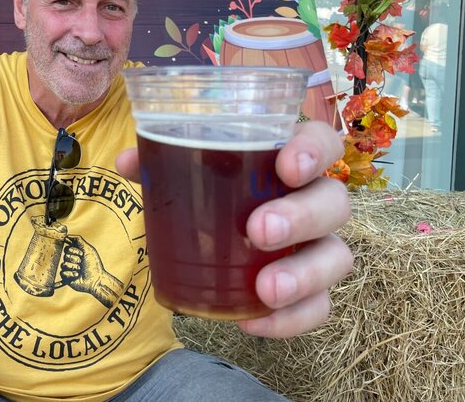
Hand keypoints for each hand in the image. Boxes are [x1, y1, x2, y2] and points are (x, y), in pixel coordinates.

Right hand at [60, 234, 123, 307]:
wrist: (96, 279)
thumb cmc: (94, 265)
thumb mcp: (88, 249)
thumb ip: (78, 240)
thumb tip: (68, 235)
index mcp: (76, 253)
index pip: (67, 247)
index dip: (73, 250)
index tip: (81, 253)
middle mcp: (71, 260)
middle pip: (65, 255)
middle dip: (75, 259)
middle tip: (82, 262)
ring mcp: (68, 268)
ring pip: (64, 264)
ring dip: (74, 267)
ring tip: (80, 270)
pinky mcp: (66, 277)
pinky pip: (62, 272)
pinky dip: (71, 274)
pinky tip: (77, 275)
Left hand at [116, 120, 352, 338]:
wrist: (207, 239)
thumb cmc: (205, 192)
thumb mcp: (180, 174)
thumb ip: (157, 163)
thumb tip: (127, 163)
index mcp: (286, 158)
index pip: (322, 141)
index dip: (315, 151)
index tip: (287, 167)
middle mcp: (312, 199)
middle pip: (334, 202)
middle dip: (302, 216)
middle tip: (259, 229)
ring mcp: (317, 245)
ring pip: (337, 257)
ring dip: (304, 274)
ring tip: (266, 289)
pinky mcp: (311, 290)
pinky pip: (318, 308)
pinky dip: (290, 319)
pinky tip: (253, 324)